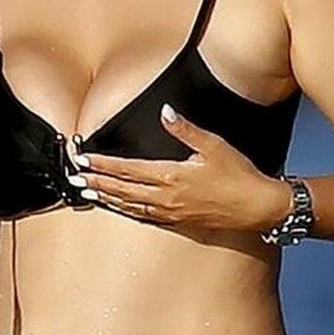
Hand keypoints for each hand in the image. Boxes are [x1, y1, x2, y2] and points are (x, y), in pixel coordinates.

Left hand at [71, 103, 291, 233]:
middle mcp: (166, 198)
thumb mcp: (213, 145)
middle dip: (97, 182)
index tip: (84, 159)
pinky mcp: (179, 222)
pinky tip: (119, 208)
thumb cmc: (239, 175)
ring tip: (88, 193)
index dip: (103, 164)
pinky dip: (127, 211)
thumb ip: (185, 129)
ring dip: (107, 198)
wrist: (258, 208)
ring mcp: (171, 213)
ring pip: (129, 205)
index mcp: (171, 176)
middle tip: (76, 178)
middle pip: (122, 189)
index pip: (127, 169)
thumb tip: (165, 111)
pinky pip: (144, 217)